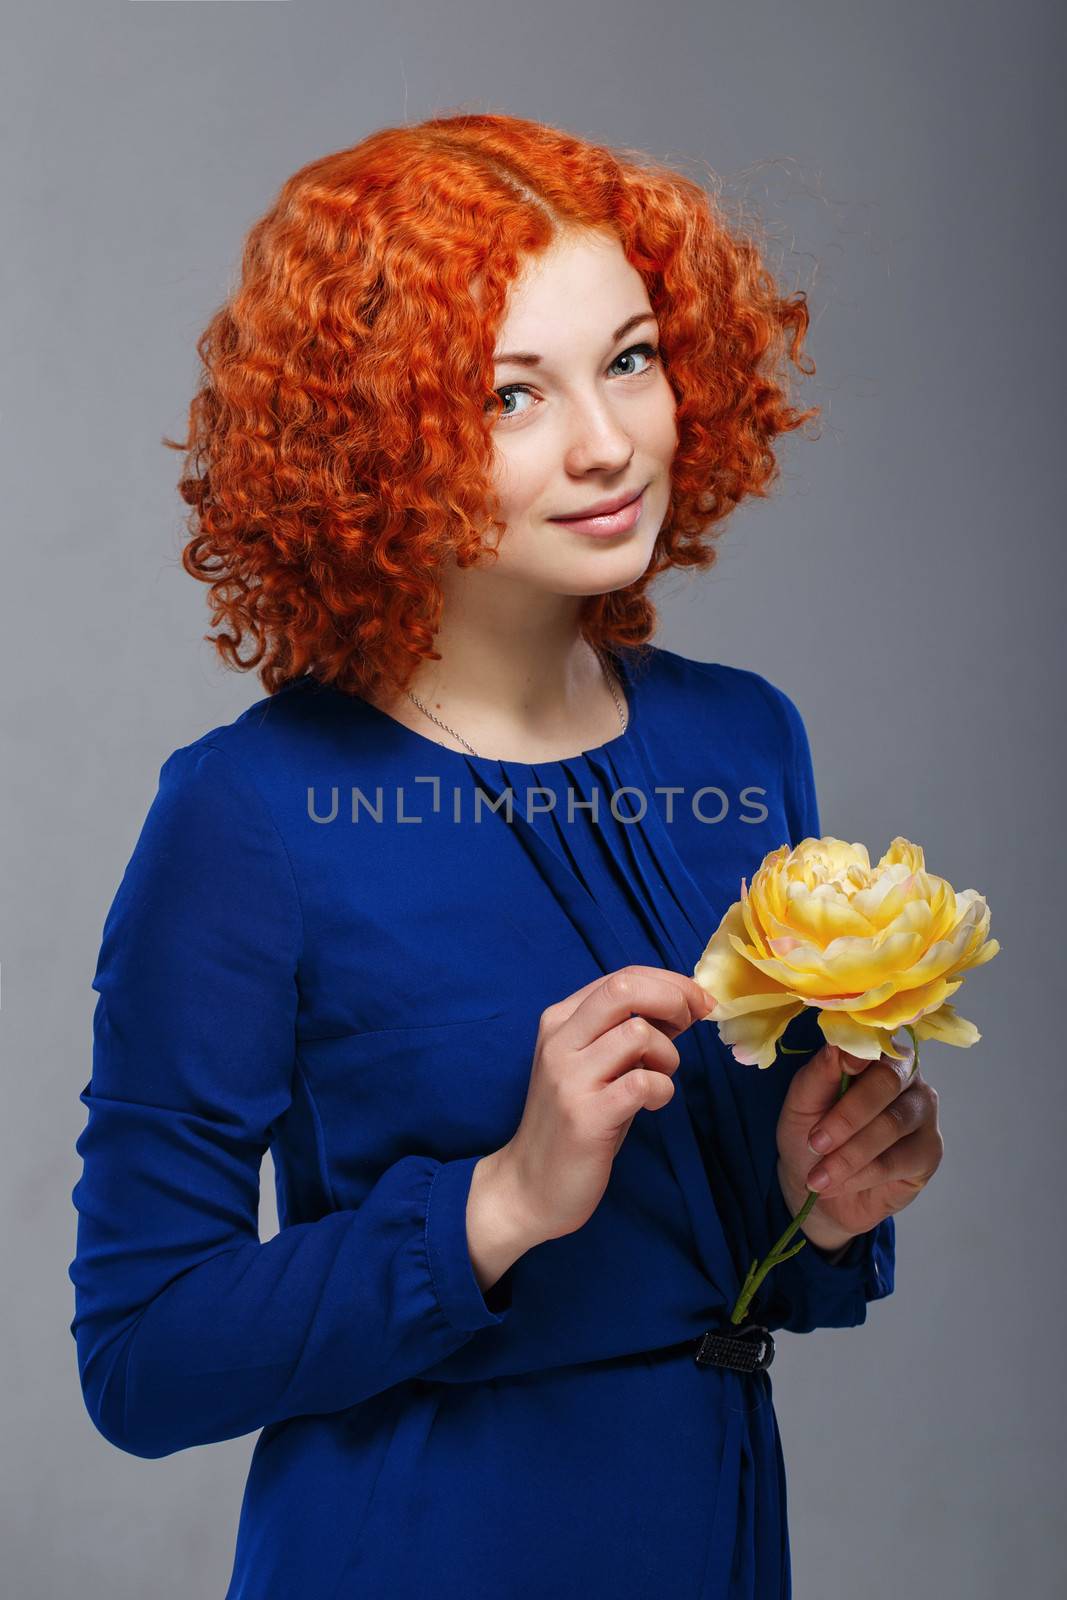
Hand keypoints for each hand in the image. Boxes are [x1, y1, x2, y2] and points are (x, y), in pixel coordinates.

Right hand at [497, 965, 711, 1243]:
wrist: (530, 1186)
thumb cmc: (574, 1121)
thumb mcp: (595, 1065)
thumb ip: (627, 1032)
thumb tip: (684, 1003)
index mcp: (560, 1021)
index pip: (622, 978)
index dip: (670, 983)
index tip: (699, 1002)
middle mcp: (559, 1041)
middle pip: (625, 989)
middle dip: (674, 999)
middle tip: (691, 1025)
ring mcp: (570, 1078)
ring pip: (639, 1034)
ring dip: (668, 1055)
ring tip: (658, 1079)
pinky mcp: (585, 1116)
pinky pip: (643, 1082)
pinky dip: (662, 1090)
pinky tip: (651, 1106)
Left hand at [775, 1039, 944, 1251]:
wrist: (820, 1188)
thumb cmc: (811, 1135)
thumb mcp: (801, 1103)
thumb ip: (820, 1073)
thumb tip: (839, 1047)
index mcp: (874, 1054)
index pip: (873, 1046)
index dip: (858, 1056)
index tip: (844, 1069)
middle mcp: (906, 1076)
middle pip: (888, 1082)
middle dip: (847, 1116)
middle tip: (815, 1142)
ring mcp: (922, 1112)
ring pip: (891, 1125)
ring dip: (849, 1155)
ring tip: (818, 1176)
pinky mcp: (929, 1150)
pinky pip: (897, 1161)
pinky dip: (862, 1175)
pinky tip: (838, 1184)